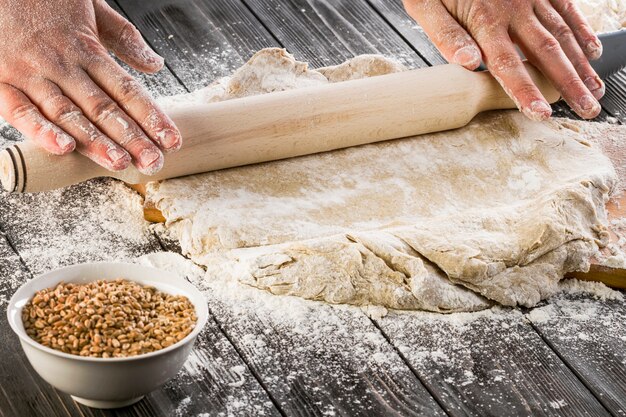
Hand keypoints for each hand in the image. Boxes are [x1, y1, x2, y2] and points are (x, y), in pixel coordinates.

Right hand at [0, 0, 180, 173]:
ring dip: (96, 142)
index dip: (152, 117)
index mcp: (88, 49)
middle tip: (153, 162)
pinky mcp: (2, 80)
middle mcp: (64, 65)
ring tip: (119, 162)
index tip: (172, 140)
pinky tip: (64, 148)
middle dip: (132, 139)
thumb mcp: (92, 8)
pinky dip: (41, 130)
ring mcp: (32, 74)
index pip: (127, 90)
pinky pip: (21, 110)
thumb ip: (124, 37)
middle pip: (104, 108)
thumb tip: (156, 64)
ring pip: (69, 114)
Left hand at [404, 0, 604, 120]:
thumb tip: (467, 63)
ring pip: (562, 34)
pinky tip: (592, 51)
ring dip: (580, 64)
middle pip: (546, 53)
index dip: (525, 91)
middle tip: (587, 110)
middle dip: (569, 85)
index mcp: (485, 21)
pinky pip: (567, 9)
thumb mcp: (427, 7)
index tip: (540, 114)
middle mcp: (514, 10)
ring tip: (594, 90)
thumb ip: (446, 36)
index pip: (508, 65)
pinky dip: (582, 31)